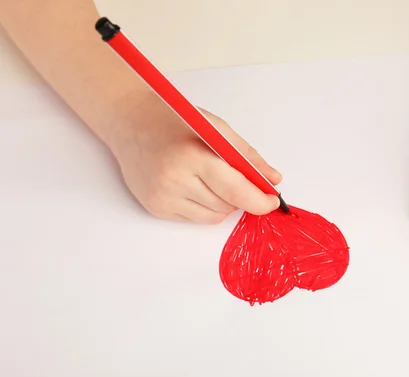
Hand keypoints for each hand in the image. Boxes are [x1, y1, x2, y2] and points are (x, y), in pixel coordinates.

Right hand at [107, 92, 281, 222]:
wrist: (129, 121)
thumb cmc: (175, 120)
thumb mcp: (216, 128)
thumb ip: (247, 156)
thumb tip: (273, 180)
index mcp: (192, 154)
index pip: (236, 190)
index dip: (259, 200)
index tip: (272, 200)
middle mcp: (174, 179)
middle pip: (227, 205)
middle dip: (241, 196)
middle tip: (236, 176)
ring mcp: (162, 196)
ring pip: (213, 216)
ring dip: (223, 202)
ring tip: (210, 177)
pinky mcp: (155, 207)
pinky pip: (195, 218)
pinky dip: (204, 206)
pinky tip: (193, 184)